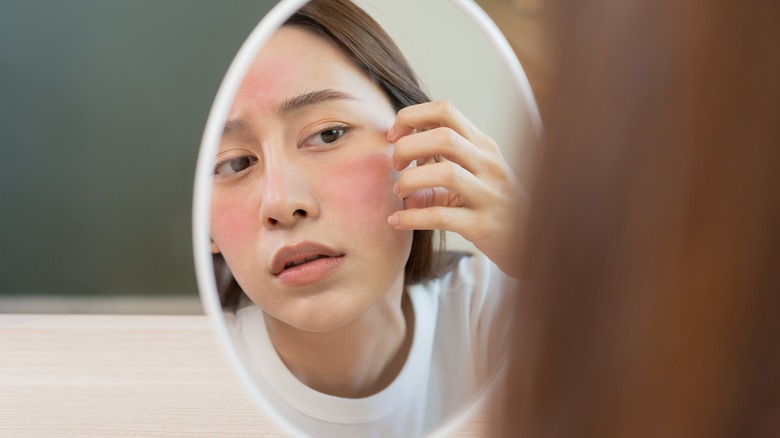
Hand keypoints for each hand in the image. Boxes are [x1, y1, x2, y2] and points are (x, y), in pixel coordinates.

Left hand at [387, 100, 526, 276]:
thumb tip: (398, 157)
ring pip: (445, 173)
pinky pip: (442, 217)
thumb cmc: (492, 203)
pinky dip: (412, 217)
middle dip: (408, 147)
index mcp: (482, 145)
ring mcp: (489, 194)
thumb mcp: (472, 173)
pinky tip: (396, 221)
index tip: (393, 136)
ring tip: (398, 192)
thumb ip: (438, 161)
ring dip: (410, 180)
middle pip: (443, 136)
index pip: (445, 110)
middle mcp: (488, 164)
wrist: (530, 239)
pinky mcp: (483, 225)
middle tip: (395, 165)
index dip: (411, 117)